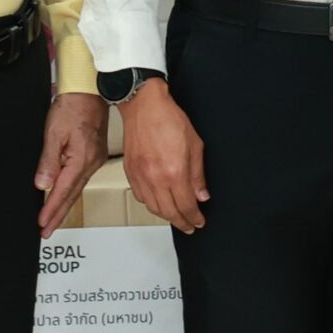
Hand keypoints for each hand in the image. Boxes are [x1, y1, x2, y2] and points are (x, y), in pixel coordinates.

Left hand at [35, 92, 109, 237]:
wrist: (89, 90)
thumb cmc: (73, 106)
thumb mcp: (54, 132)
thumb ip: (49, 161)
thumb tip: (43, 185)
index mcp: (81, 159)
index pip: (63, 191)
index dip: (51, 209)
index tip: (42, 224)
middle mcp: (91, 162)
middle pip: (72, 194)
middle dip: (59, 215)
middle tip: (47, 231)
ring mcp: (95, 159)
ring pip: (78, 188)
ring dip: (65, 205)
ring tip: (54, 219)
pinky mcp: (94, 154)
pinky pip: (81, 178)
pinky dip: (71, 191)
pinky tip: (66, 195)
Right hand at [121, 79, 208, 233]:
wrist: (144, 107)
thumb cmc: (169, 119)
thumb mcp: (195, 145)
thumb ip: (198, 174)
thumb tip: (202, 195)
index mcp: (174, 172)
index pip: (186, 206)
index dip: (194, 218)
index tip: (199, 222)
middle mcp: (155, 178)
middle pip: (169, 212)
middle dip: (181, 222)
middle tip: (189, 226)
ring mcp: (140, 177)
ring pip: (153, 208)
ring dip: (166, 216)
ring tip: (176, 217)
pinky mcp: (130, 172)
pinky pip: (140, 197)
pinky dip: (151, 204)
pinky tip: (158, 203)